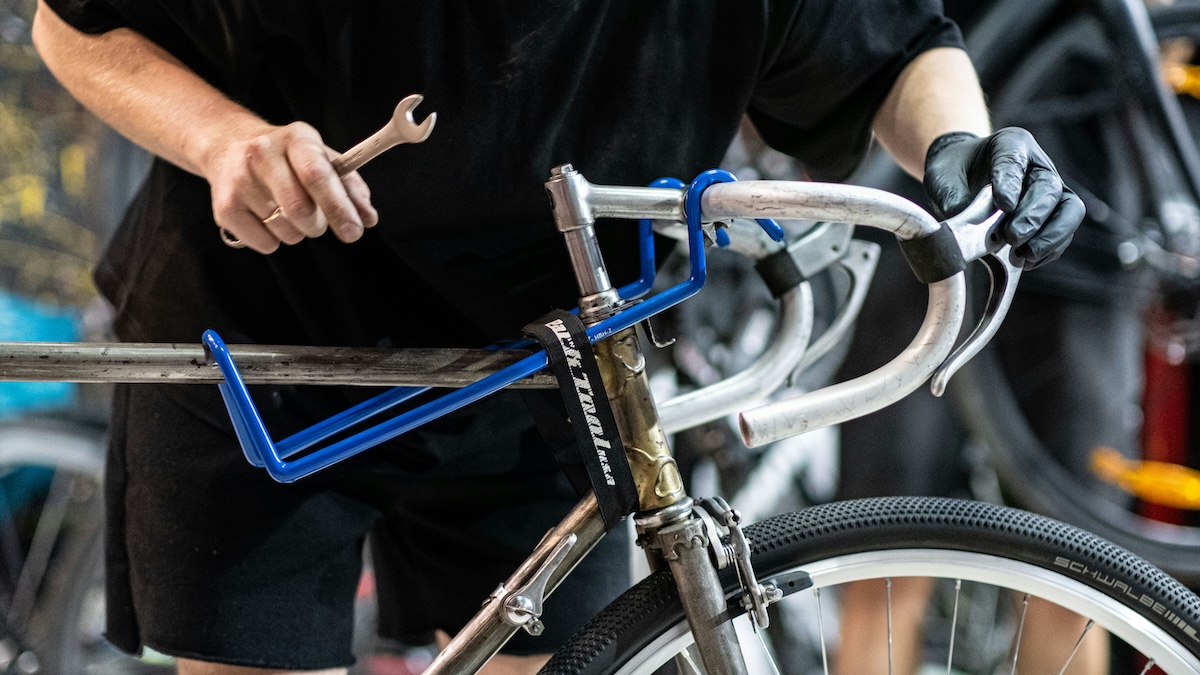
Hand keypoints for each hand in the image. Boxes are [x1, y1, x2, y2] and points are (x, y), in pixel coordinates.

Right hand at [204, 121, 378, 253]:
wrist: (227, 144)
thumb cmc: (287, 157)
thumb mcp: (321, 158)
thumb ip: (350, 187)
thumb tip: (367, 218)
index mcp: (296, 138)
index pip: (318, 176)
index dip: (339, 207)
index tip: (354, 230)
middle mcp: (263, 154)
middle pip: (300, 209)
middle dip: (318, 225)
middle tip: (317, 220)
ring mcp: (239, 180)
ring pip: (285, 231)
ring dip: (297, 232)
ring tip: (286, 211)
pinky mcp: (224, 207)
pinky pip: (265, 243)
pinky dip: (274, 240)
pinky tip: (267, 218)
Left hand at [923, 127, 1084, 268]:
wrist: (963, 175)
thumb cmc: (955, 171)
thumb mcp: (942, 178)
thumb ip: (952, 198)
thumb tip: (963, 227)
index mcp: (1011, 144)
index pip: (1014, 160)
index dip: (1011, 183)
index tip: (1003, 205)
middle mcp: (1037, 165)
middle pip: (1048, 188)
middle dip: (1032, 216)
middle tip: (1011, 237)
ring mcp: (1050, 191)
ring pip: (1069, 210)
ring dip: (1049, 237)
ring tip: (1022, 255)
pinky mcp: (1053, 215)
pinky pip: (1063, 233)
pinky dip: (1048, 250)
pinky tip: (1025, 261)